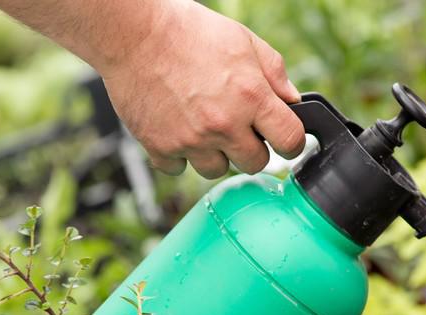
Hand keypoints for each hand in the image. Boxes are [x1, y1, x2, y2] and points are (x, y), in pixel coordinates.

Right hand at [101, 0, 305, 178]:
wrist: (132, 34)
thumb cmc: (187, 32)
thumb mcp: (243, 40)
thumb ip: (274, 73)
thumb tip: (293, 101)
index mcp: (251, 96)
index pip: (290, 140)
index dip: (291, 141)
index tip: (283, 138)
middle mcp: (223, 124)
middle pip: (256, 164)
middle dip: (251, 148)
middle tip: (238, 127)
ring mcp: (191, 140)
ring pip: (217, 170)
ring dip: (215, 154)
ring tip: (203, 125)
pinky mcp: (161, 147)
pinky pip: (179, 169)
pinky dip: (179, 155)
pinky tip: (177, 129)